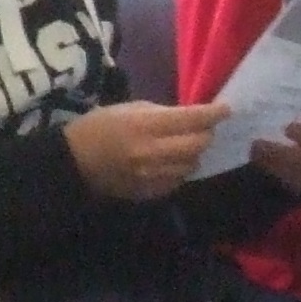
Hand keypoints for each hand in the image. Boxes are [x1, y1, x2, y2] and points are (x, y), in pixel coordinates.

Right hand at [63, 101, 226, 203]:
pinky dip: (180, 170)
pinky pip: (178, 181)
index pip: (192, 119)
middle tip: (204, 128)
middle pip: (198, 145)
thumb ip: (161, 114)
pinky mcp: (150, 192)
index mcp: (145, 126)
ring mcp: (152, 175)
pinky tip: (171, 162)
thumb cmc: (98, 127)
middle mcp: (153, 152)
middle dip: (206, 134)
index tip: (227, 109)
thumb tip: (189, 117)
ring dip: (193, 154)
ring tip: (186, 146)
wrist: (73, 163)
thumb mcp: (128, 109)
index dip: (214, 113)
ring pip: (192, 165)